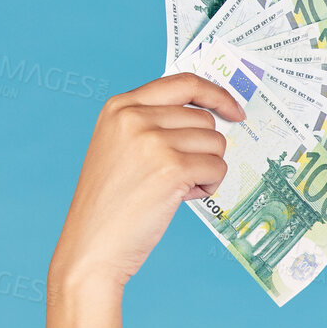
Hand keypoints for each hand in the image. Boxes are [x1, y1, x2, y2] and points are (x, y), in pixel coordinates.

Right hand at [50, 72, 246, 289]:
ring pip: (215, 144)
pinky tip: (183, 197)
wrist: (92, 245)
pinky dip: (210, 186)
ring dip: (207, 169)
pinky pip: (217, 167)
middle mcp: (134, 116)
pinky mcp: (171, 167)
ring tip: (176, 188)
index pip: (183, 82)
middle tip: (180, 175)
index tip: (234, 110)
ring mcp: (152, 140)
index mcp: (120, 106)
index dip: (216, 94)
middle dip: (203, 150)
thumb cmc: (111, 204)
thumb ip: (153, 125)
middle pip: (204, 119)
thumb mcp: (121, 148)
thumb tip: (209, 119)